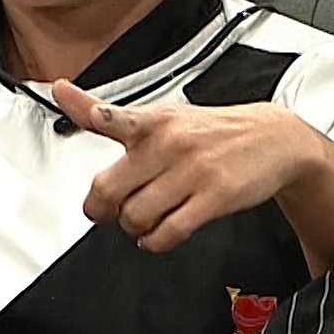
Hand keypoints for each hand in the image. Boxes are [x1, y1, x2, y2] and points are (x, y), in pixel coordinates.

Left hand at [51, 81, 322, 252]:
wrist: (273, 139)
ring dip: (134, 228)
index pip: (114, 115)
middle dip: (101, 209)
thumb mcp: (162, 115)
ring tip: (144, 219)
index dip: (92, 110)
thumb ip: (108, 113)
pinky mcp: (214, 197)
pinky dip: (156, 242)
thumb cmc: (210, 131)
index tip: (72, 99)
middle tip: (107, 211)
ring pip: (136, 216)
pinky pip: (168, 233)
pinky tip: (160, 234)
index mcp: (153, 121)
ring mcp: (192, 171)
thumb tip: (60, 91)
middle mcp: (169, 143)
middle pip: (110, 188)